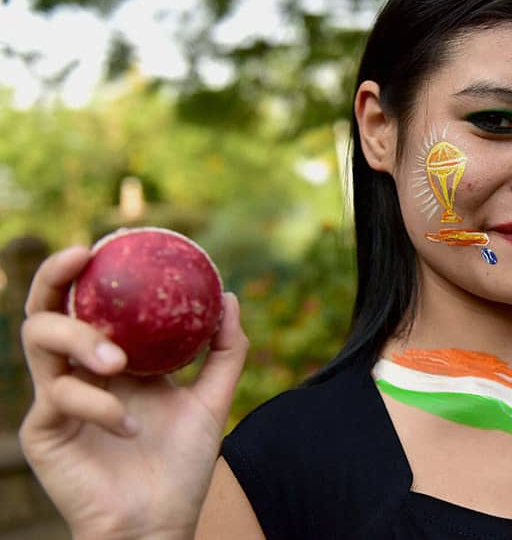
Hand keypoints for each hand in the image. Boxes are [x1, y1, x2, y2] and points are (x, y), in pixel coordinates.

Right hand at [18, 246, 248, 539]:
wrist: (160, 521)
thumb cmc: (181, 465)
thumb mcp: (212, 400)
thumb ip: (224, 351)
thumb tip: (229, 296)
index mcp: (113, 359)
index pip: (89, 304)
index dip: (87, 269)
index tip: (107, 241)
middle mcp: (79, 371)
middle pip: (46, 310)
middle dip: (53, 278)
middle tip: (79, 259)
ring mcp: (56, 398)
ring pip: (39, 342)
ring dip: (80, 340)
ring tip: (119, 363)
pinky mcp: (42, 430)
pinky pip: (60, 397)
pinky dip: (99, 404)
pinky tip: (130, 427)